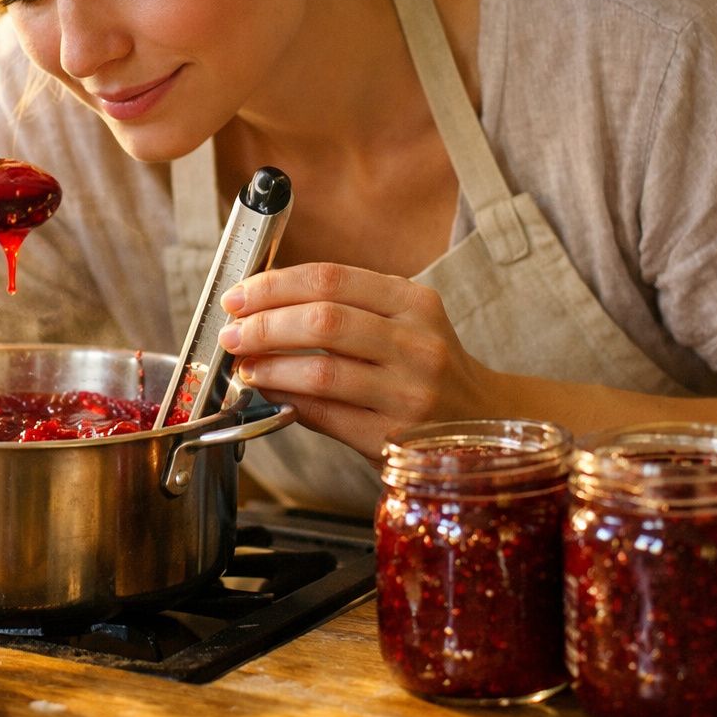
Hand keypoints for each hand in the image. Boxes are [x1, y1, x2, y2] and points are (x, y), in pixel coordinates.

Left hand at [217, 262, 493, 462]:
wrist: (484, 423)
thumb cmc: (428, 369)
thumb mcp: (405, 322)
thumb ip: (345, 309)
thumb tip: (262, 309)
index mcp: (414, 303)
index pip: (330, 278)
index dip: (274, 285)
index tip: (240, 296)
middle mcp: (417, 343)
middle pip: (323, 320)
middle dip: (264, 324)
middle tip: (232, 332)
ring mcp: (409, 392)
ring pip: (321, 370)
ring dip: (269, 366)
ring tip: (244, 365)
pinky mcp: (394, 438)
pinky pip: (326, 414)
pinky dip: (288, 400)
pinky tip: (270, 393)